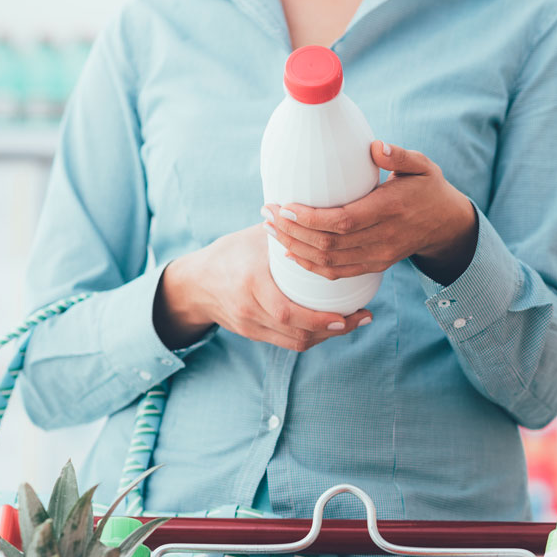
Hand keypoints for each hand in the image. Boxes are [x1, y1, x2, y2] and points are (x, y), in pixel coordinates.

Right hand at [155, 225, 371, 352]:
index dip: (321, 320)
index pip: (289, 312)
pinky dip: (311, 335)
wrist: (193, 283)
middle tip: (362, 318)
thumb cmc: (229, 253)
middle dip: (334, 331)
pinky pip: (287, 341)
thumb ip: (286, 231)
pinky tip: (329, 326)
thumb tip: (322, 214)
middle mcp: (250, 310)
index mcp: (251, 284)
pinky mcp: (253, 335)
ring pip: (296, 342)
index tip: (348, 314)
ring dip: (327, 336)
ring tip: (351, 322)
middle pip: (298, 334)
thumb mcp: (254, 238)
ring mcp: (251, 327)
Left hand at [262, 141, 478, 286]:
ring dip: (295, 247)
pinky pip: (337, 273)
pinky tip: (290, 251)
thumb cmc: (429, 188)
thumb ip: (399, 155)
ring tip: (271, 229)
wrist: (447, 224)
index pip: (344, 222)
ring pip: (329, 262)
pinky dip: (310, 265)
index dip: (311, 218)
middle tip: (268, 212)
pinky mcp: (375, 266)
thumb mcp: (423, 166)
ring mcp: (379, 256)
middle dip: (293, 231)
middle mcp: (383, 238)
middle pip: (329, 245)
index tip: (285, 205)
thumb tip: (375, 147)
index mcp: (391, 210)